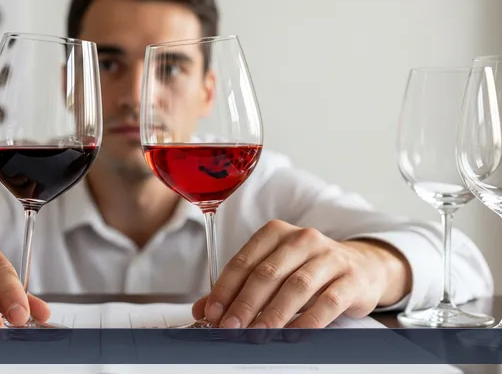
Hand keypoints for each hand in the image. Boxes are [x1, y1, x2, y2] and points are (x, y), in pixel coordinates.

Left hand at [192, 220, 409, 328]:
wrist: (363, 267)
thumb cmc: (309, 269)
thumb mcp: (274, 271)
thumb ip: (238, 288)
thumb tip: (203, 310)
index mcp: (276, 233)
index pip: (244, 261)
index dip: (225, 288)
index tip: (211, 312)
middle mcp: (303, 239)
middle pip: (267, 273)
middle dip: (245, 304)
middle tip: (231, 328)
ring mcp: (329, 257)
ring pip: (296, 286)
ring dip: (273, 314)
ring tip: (258, 335)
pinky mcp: (351, 279)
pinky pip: (327, 302)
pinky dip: (307, 321)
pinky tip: (291, 335)